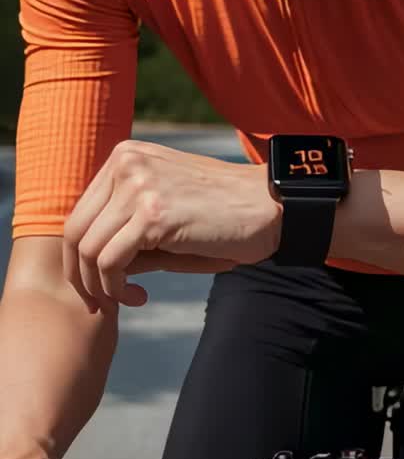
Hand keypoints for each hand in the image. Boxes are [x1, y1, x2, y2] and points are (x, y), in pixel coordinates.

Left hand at [63, 141, 281, 310]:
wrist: (274, 208)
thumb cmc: (224, 216)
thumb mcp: (166, 214)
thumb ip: (126, 231)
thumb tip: (88, 269)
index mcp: (127, 156)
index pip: (80, 212)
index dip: (82, 256)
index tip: (104, 283)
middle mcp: (127, 163)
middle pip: (75, 230)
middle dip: (82, 275)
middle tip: (103, 302)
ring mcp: (139, 185)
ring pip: (88, 249)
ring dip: (102, 287)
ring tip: (130, 299)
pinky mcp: (154, 214)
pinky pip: (110, 262)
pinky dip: (117, 288)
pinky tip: (141, 297)